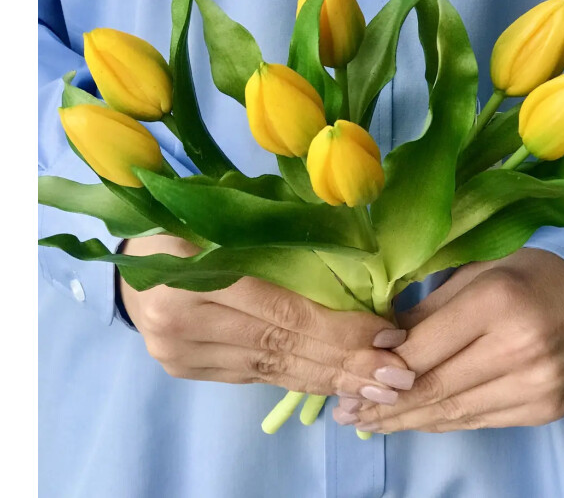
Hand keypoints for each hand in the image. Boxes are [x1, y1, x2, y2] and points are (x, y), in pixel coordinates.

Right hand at [119, 234, 409, 397]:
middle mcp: (183, 323)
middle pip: (280, 345)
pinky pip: (252, 377)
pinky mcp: (185, 370)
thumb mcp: (225, 218)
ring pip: (269, 368)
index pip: (280, 311)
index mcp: (192, 274)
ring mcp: (181, 354)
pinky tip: (333, 385)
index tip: (386, 335)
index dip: (336, 327)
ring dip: (328, 378)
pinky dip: (297, 379)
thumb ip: (276, 241)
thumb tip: (352, 267)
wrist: (126, 263)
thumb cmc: (185, 225)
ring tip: (376, 387)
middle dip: (344, 362)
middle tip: (396, 374)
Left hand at [346, 248, 563, 432]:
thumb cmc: (531, 274)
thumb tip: (382, 342)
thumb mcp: (477, 273)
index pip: (424, 348)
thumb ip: (430, 310)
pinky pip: (479, 421)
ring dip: (407, 420)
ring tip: (369, 421)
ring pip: (454, 412)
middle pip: (435, 387)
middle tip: (346, 411)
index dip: (382, 367)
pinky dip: (442, 421)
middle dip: (384, 403)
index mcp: (497, 302)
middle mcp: (519, 350)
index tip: (351, 374)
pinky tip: (414, 421)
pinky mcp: (545, 411)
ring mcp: (536, 386)